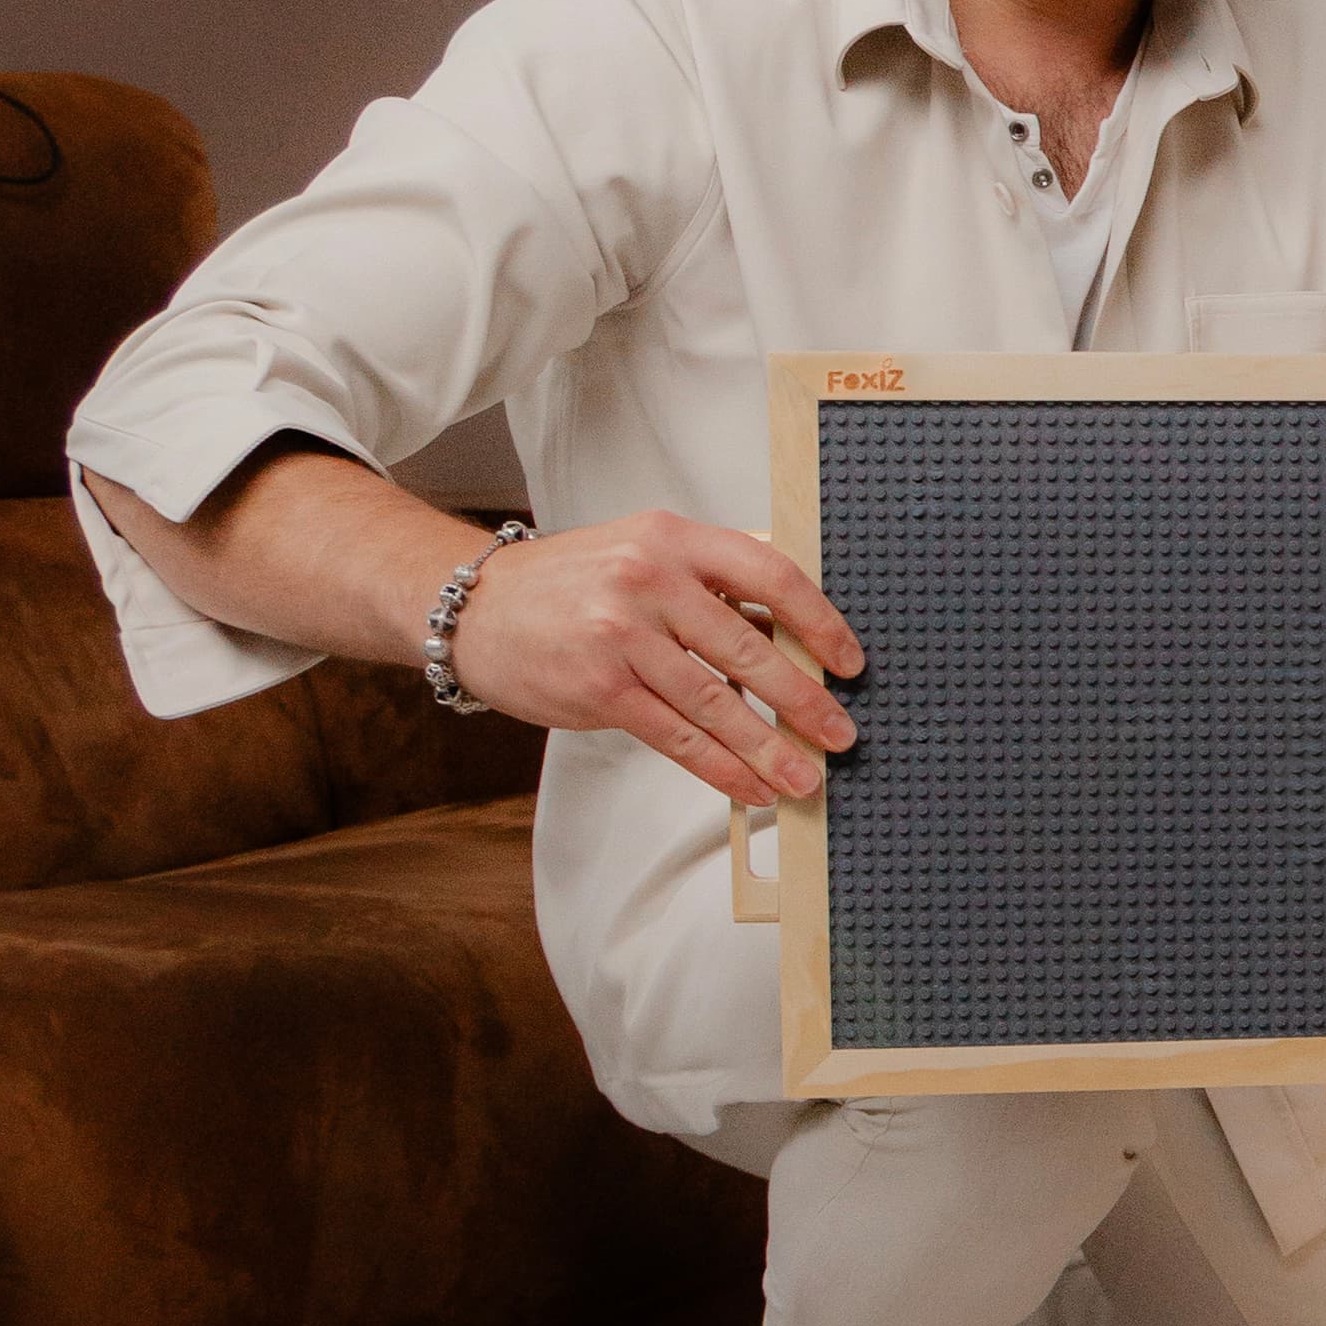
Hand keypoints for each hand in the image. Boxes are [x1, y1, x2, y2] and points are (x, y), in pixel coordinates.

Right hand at [455, 509, 861, 806]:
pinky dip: (720, 767)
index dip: (820, 621)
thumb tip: (793, 631)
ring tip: (805, 778)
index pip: (769, 574)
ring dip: (769, 748)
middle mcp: (650, 580)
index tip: (850, 660)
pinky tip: (750, 786)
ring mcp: (622, 635)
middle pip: (750, 648)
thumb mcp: (642, 552)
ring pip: (716, 703)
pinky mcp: (600, 688)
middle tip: (842, 734)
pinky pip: (676, 737)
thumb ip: (711, 582)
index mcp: (673, 539)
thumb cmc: (569, 584)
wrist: (475, 607)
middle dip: (805, 700)